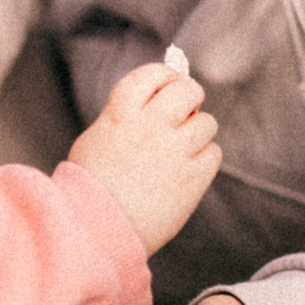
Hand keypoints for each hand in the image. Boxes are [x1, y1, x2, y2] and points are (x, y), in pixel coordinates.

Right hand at [66, 64, 219, 255]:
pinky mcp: (191, 179)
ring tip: (184, 148)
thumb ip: (124, 116)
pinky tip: (190, 169)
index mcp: (120, 115)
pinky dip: (206, 158)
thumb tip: (156, 96)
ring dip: (200, 131)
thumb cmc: (90, 187)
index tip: (171, 82)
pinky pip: (214, 154)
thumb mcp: (98, 138)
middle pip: (187, 91)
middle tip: (186, 111)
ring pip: (207, 123)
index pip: (151, 75)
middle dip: (191, 97)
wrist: (95, 230)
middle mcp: (149, 127)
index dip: (166, 75)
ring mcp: (173, 152)